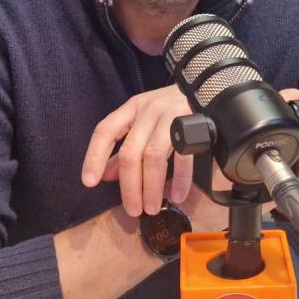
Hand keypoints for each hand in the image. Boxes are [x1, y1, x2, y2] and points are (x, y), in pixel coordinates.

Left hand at [81, 85, 193, 216]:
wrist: (209, 90)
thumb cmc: (172, 109)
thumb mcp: (144, 121)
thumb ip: (125, 146)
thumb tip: (106, 175)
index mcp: (132, 108)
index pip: (106, 131)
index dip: (95, 156)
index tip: (89, 182)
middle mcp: (148, 111)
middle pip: (130, 152)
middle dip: (129, 186)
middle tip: (133, 209)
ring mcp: (170, 117)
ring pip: (153, 156)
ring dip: (151, 187)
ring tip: (152, 207)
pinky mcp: (193, 125)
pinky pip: (183, 157)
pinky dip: (180, 179)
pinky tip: (176, 194)